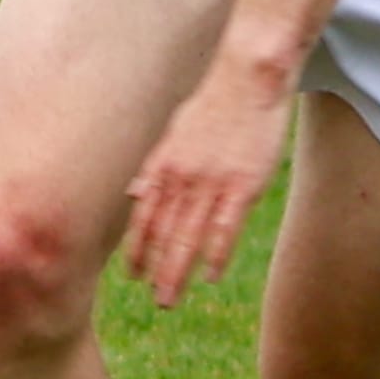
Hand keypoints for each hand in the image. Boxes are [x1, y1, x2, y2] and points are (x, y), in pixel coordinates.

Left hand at [124, 52, 294, 309]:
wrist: (247, 78)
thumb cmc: (213, 104)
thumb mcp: (173, 132)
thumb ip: (155, 167)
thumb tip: (134, 193)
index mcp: (163, 165)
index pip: (143, 217)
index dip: (137, 249)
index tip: (132, 275)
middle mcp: (182, 177)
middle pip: (163, 234)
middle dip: (156, 271)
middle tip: (155, 300)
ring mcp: (211, 183)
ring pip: (189, 237)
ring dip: (178, 272)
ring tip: (170, 298)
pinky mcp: (243, 185)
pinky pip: (225, 228)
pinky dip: (216, 254)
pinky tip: (211, 276)